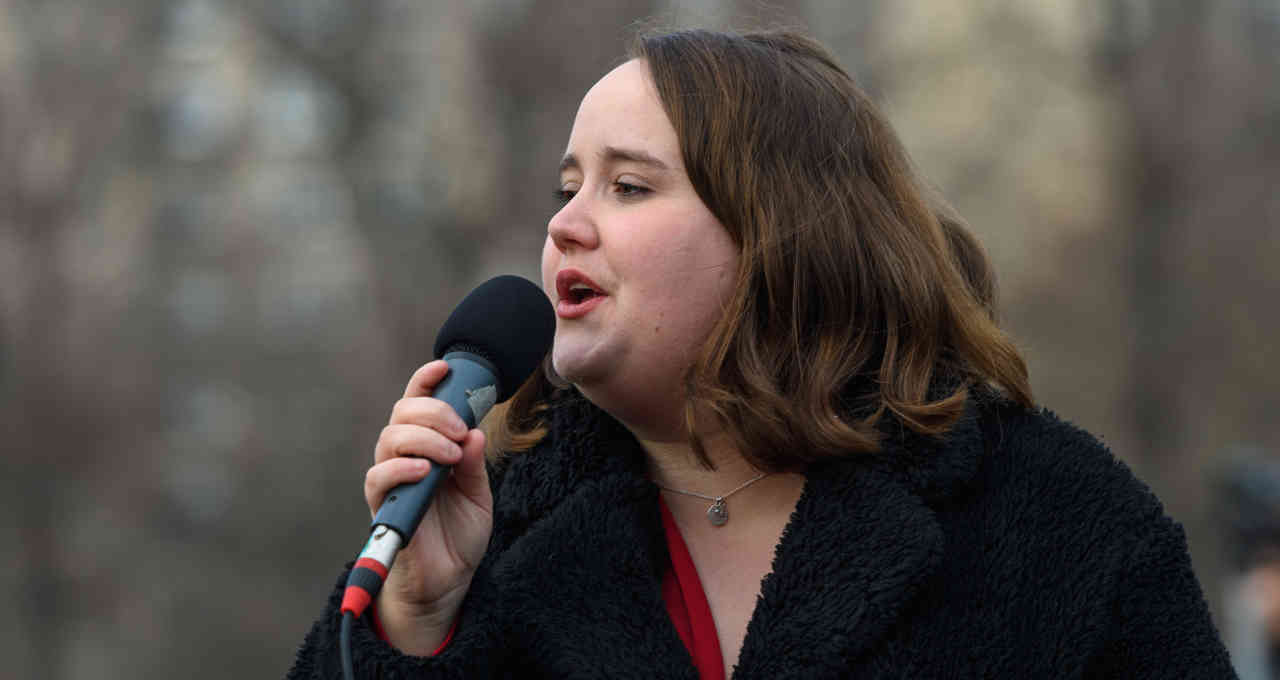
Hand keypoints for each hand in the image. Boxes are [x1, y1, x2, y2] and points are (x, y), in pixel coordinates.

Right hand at [364, 360, 492, 654]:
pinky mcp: (383, 506)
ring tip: (450, 454)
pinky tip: (424, 471)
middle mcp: (404, 457)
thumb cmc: (459, 534)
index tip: (444, 367)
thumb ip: (476, 464)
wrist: (448, 582)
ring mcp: (392, 480)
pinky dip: (400, 467)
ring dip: (423, 438)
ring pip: (389, 438)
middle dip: (433, 411)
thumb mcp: (479, 494)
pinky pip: (378, 477)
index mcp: (428, 447)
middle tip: (461, 430)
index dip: (426, 380)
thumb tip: (476, 432)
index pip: (418, 403)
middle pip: (402, 413)